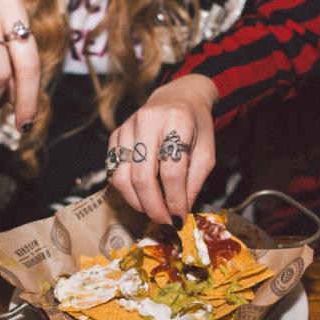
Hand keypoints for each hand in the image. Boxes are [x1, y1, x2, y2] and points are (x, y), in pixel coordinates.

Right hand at [107, 75, 217, 224]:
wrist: (178, 98)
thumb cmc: (195, 126)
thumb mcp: (206, 152)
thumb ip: (194, 181)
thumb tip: (178, 212)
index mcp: (177, 120)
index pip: (172, 170)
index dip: (175, 199)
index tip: (179, 218)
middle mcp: (148, 120)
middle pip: (143, 176)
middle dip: (153, 206)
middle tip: (164, 221)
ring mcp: (127, 126)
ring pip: (122, 176)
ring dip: (136, 202)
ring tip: (152, 210)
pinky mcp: (115, 134)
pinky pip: (113, 170)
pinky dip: (125, 189)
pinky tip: (141, 195)